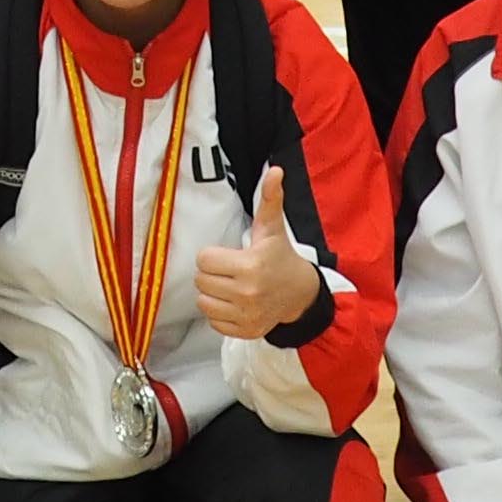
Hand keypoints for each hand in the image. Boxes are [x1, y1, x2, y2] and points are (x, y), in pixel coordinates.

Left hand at [190, 163, 317, 340]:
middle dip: (211, 274)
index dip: (212, 255)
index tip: (228, 255)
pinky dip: (220, 313)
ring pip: (203, 303)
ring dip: (212, 294)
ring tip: (230, 286)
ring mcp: (247, 315)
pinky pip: (213, 322)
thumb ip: (270, 198)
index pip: (204, 260)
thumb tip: (275, 170)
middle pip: (201, 281)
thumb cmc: (280, 256)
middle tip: (229, 270)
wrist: (301, 293)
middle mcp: (247, 293)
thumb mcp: (272, 228)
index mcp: (250, 265)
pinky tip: (235, 303)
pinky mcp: (246, 331)